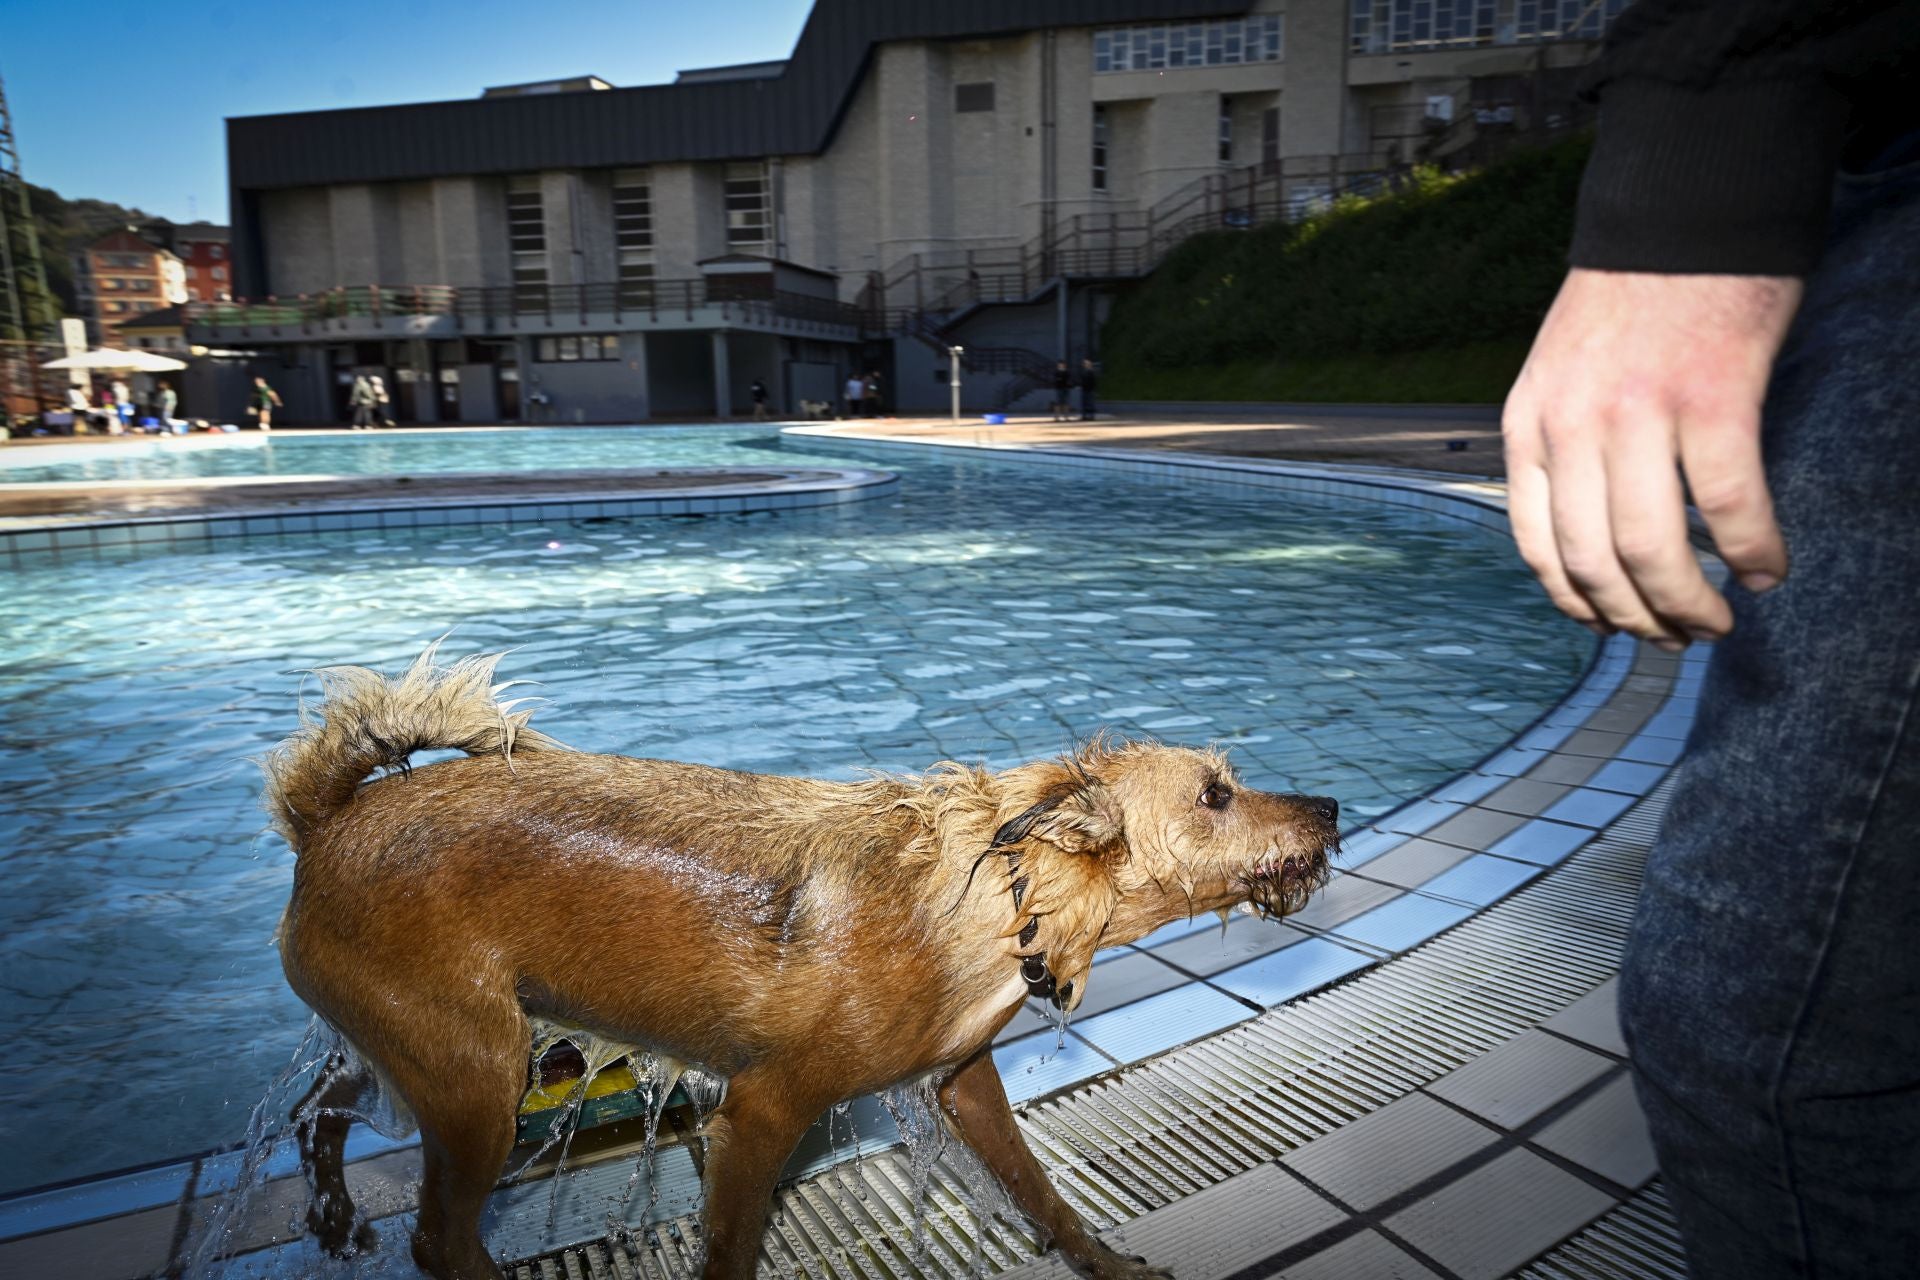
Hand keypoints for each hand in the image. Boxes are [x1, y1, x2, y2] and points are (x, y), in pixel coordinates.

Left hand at [1503, 268, 1801, 646]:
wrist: (1680, 214)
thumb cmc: (1629, 300)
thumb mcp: (1557, 375)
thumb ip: (1563, 446)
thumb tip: (1589, 535)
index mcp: (1529, 424)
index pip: (1537, 546)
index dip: (1577, 604)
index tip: (1611, 628)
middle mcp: (1572, 425)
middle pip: (1593, 561)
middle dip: (1635, 618)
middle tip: (1676, 639)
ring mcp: (1639, 412)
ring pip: (1653, 546)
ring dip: (1690, 601)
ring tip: (1719, 621)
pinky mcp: (1712, 396)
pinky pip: (1729, 500)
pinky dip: (1753, 549)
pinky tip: (1768, 571)